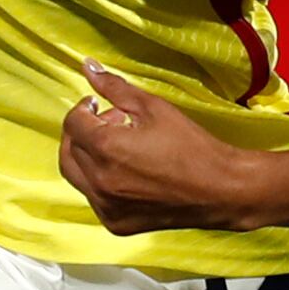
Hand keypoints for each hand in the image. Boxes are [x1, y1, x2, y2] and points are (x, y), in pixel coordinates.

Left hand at [60, 62, 256, 233]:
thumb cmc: (192, 147)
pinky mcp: (116, 223)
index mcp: (107, 148)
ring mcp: (106, 206)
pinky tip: (125, 171)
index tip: (97, 105)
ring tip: (118, 147)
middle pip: (69, 150)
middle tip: (105, 123)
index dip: (83, 109)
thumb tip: (88, 66)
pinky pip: (93, 198)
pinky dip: (99, 181)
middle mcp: (100, 181)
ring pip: (76, 176)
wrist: (220, 190)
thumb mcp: (153, 108)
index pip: (73, 123)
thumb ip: (115, 88)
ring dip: (87, 157)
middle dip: (81, 132)